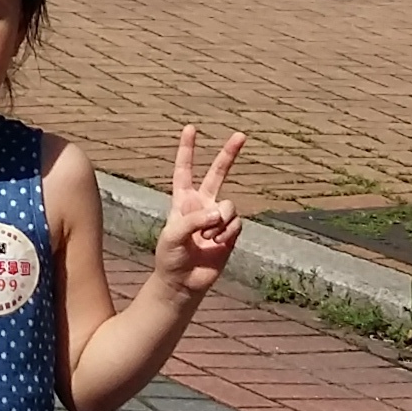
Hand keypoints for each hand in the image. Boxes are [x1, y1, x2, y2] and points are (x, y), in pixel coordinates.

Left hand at [155, 126, 245, 298]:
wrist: (183, 282)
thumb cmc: (170, 257)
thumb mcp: (173, 234)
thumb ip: (195, 219)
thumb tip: (221, 214)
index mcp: (182, 200)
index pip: (184, 169)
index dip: (187, 149)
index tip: (190, 128)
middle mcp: (202, 205)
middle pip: (218, 173)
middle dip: (229, 154)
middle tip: (240, 135)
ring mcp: (217, 219)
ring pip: (229, 206)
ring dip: (220, 221)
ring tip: (208, 238)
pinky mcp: (230, 233)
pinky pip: (236, 223)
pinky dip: (227, 232)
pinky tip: (217, 244)